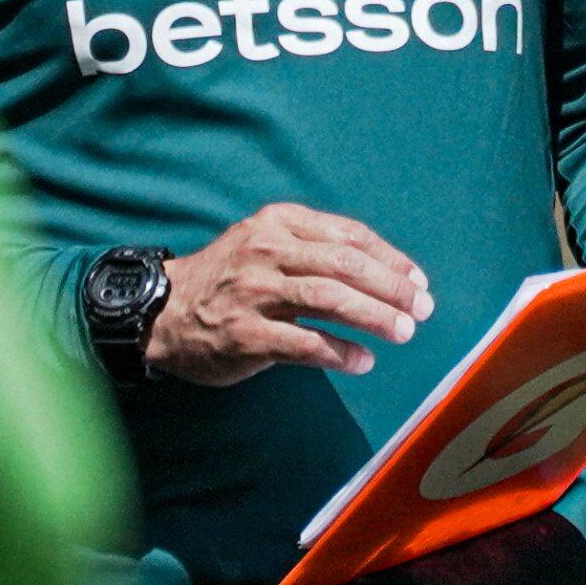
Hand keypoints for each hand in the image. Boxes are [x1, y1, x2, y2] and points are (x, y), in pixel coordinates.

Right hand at [148, 203, 433, 385]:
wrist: (162, 312)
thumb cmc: (226, 278)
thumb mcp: (263, 243)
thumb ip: (312, 248)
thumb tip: (382, 271)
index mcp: (278, 223)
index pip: (348, 235)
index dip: (389, 258)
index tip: (418, 279)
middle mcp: (267, 251)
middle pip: (345, 264)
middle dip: (392, 286)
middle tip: (423, 308)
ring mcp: (254, 293)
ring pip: (330, 299)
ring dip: (375, 316)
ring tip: (405, 331)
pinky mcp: (245, 335)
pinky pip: (306, 344)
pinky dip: (341, 353)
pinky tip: (363, 361)